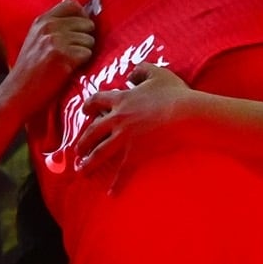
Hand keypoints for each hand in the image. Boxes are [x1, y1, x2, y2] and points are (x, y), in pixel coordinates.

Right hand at [8, 0, 97, 85]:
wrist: (17, 94)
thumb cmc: (29, 70)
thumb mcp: (35, 39)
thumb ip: (54, 22)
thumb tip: (76, 3)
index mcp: (42, 20)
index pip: (73, 5)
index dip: (81, 17)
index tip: (78, 31)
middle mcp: (49, 27)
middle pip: (86, 23)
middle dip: (84, 38)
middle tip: (70, 53)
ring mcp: (56, 41)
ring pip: (89, 40)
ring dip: (83, 53)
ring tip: (66, 63)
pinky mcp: (63, 56)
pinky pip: (87, 54)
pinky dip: (81, 65)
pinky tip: (67, 70)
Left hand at [62, 65, 198, 182]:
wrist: (185, 113)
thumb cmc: (174, 93)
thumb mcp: (158, 73)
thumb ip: (142, 69)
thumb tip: (132, 73)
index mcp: (121, 99)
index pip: (97, 101)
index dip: (88, 106)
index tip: (84, 112)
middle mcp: (118, 119)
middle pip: (92, 131)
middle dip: (82, 141)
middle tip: (77, 149)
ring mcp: (124, 138)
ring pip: (100, 153)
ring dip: (89, 163)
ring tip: (82, 171)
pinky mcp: (135, 154)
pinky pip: (122, 172)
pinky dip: (116, 184)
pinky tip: (111, 193)